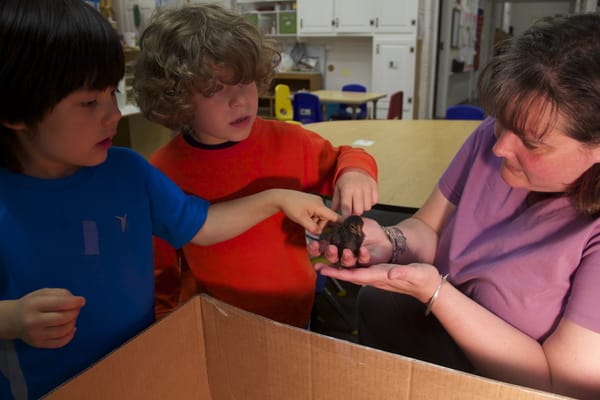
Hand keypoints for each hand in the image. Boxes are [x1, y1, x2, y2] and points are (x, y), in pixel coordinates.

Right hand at [11, 288, 85, 347]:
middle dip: (75, 312)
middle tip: (76, 308)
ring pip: (63, 331)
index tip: (82, 301)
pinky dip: (70, 335)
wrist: (13, 320)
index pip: (60, 303)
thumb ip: (60, 293)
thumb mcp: (43, 292)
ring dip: (73, 323)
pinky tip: (71, 328)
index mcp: (34, 304)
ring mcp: (35, 335)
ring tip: (72, 317)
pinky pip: (60, 342)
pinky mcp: (38, 344)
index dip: (74, 302)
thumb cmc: (32, 304)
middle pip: (63, 318)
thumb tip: (77, 301)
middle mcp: (33, 321)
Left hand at [279, 190, 342, 234]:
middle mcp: (320, 202)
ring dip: (315, 221)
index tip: (351, 226)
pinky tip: (304, 216)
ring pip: (321, 216)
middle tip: (309, 227)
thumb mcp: (301, 220)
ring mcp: (317, 201)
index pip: (334, 215)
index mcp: (319, 206)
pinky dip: (313, 217)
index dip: (342, 221)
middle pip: (326, 218)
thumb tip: (319, 233)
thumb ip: (312, 227)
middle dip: (320, 224)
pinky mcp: (313, 201)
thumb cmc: (291, 207)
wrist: (282, 197)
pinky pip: (317, 212)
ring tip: (304, 220)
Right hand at [307, 217, 391, 266]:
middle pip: (332, 258)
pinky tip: (363, 250)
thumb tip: (326, 218)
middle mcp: (343, 253)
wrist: (385, 236)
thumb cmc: (368, 231)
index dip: (316, 248)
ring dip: (344, 257)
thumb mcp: (351, 222)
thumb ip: (339, 221)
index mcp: (338, 244)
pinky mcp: (366, 262)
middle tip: (331, 248)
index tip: (314, 245)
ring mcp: (354, 259)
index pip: (323, 248)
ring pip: (346, 263)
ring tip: (347, 251)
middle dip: (329, 254)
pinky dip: (362, 255)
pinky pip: (363, 261)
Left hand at [315, 262, 440, 302]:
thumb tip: (390, 274)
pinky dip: (349, 265)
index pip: (356, 275)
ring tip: (324, 262)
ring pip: (354, 272)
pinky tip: (343, 259)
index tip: (325, 270)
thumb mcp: (416, 273)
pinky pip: (361, 269)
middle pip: (350, 274)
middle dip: (333, 271)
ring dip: (339, 268)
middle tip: (316, 265)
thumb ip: (403, 273)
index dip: (339, 273)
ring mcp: (377, 276)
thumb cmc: (423, 278)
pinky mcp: (380, 272)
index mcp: (380, 276)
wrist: (429, 285)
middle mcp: (375, 277)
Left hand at [330, 169, 377, 215]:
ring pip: (367, 207)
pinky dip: (370, 202)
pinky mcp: (374, 187)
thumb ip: (335, 203)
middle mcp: (358, 189)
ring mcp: (367, 188)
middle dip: (355, 212)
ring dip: (363, 207)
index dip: (346, 215)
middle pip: (359, 210)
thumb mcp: (337, 190)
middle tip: (353, 208)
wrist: (356, 169)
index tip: (345, 218)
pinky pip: (375, 202)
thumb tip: (333, 215)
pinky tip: (365, 198)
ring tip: (359, 202)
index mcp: (347, 190)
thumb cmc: (346, 181)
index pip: (347, 207)